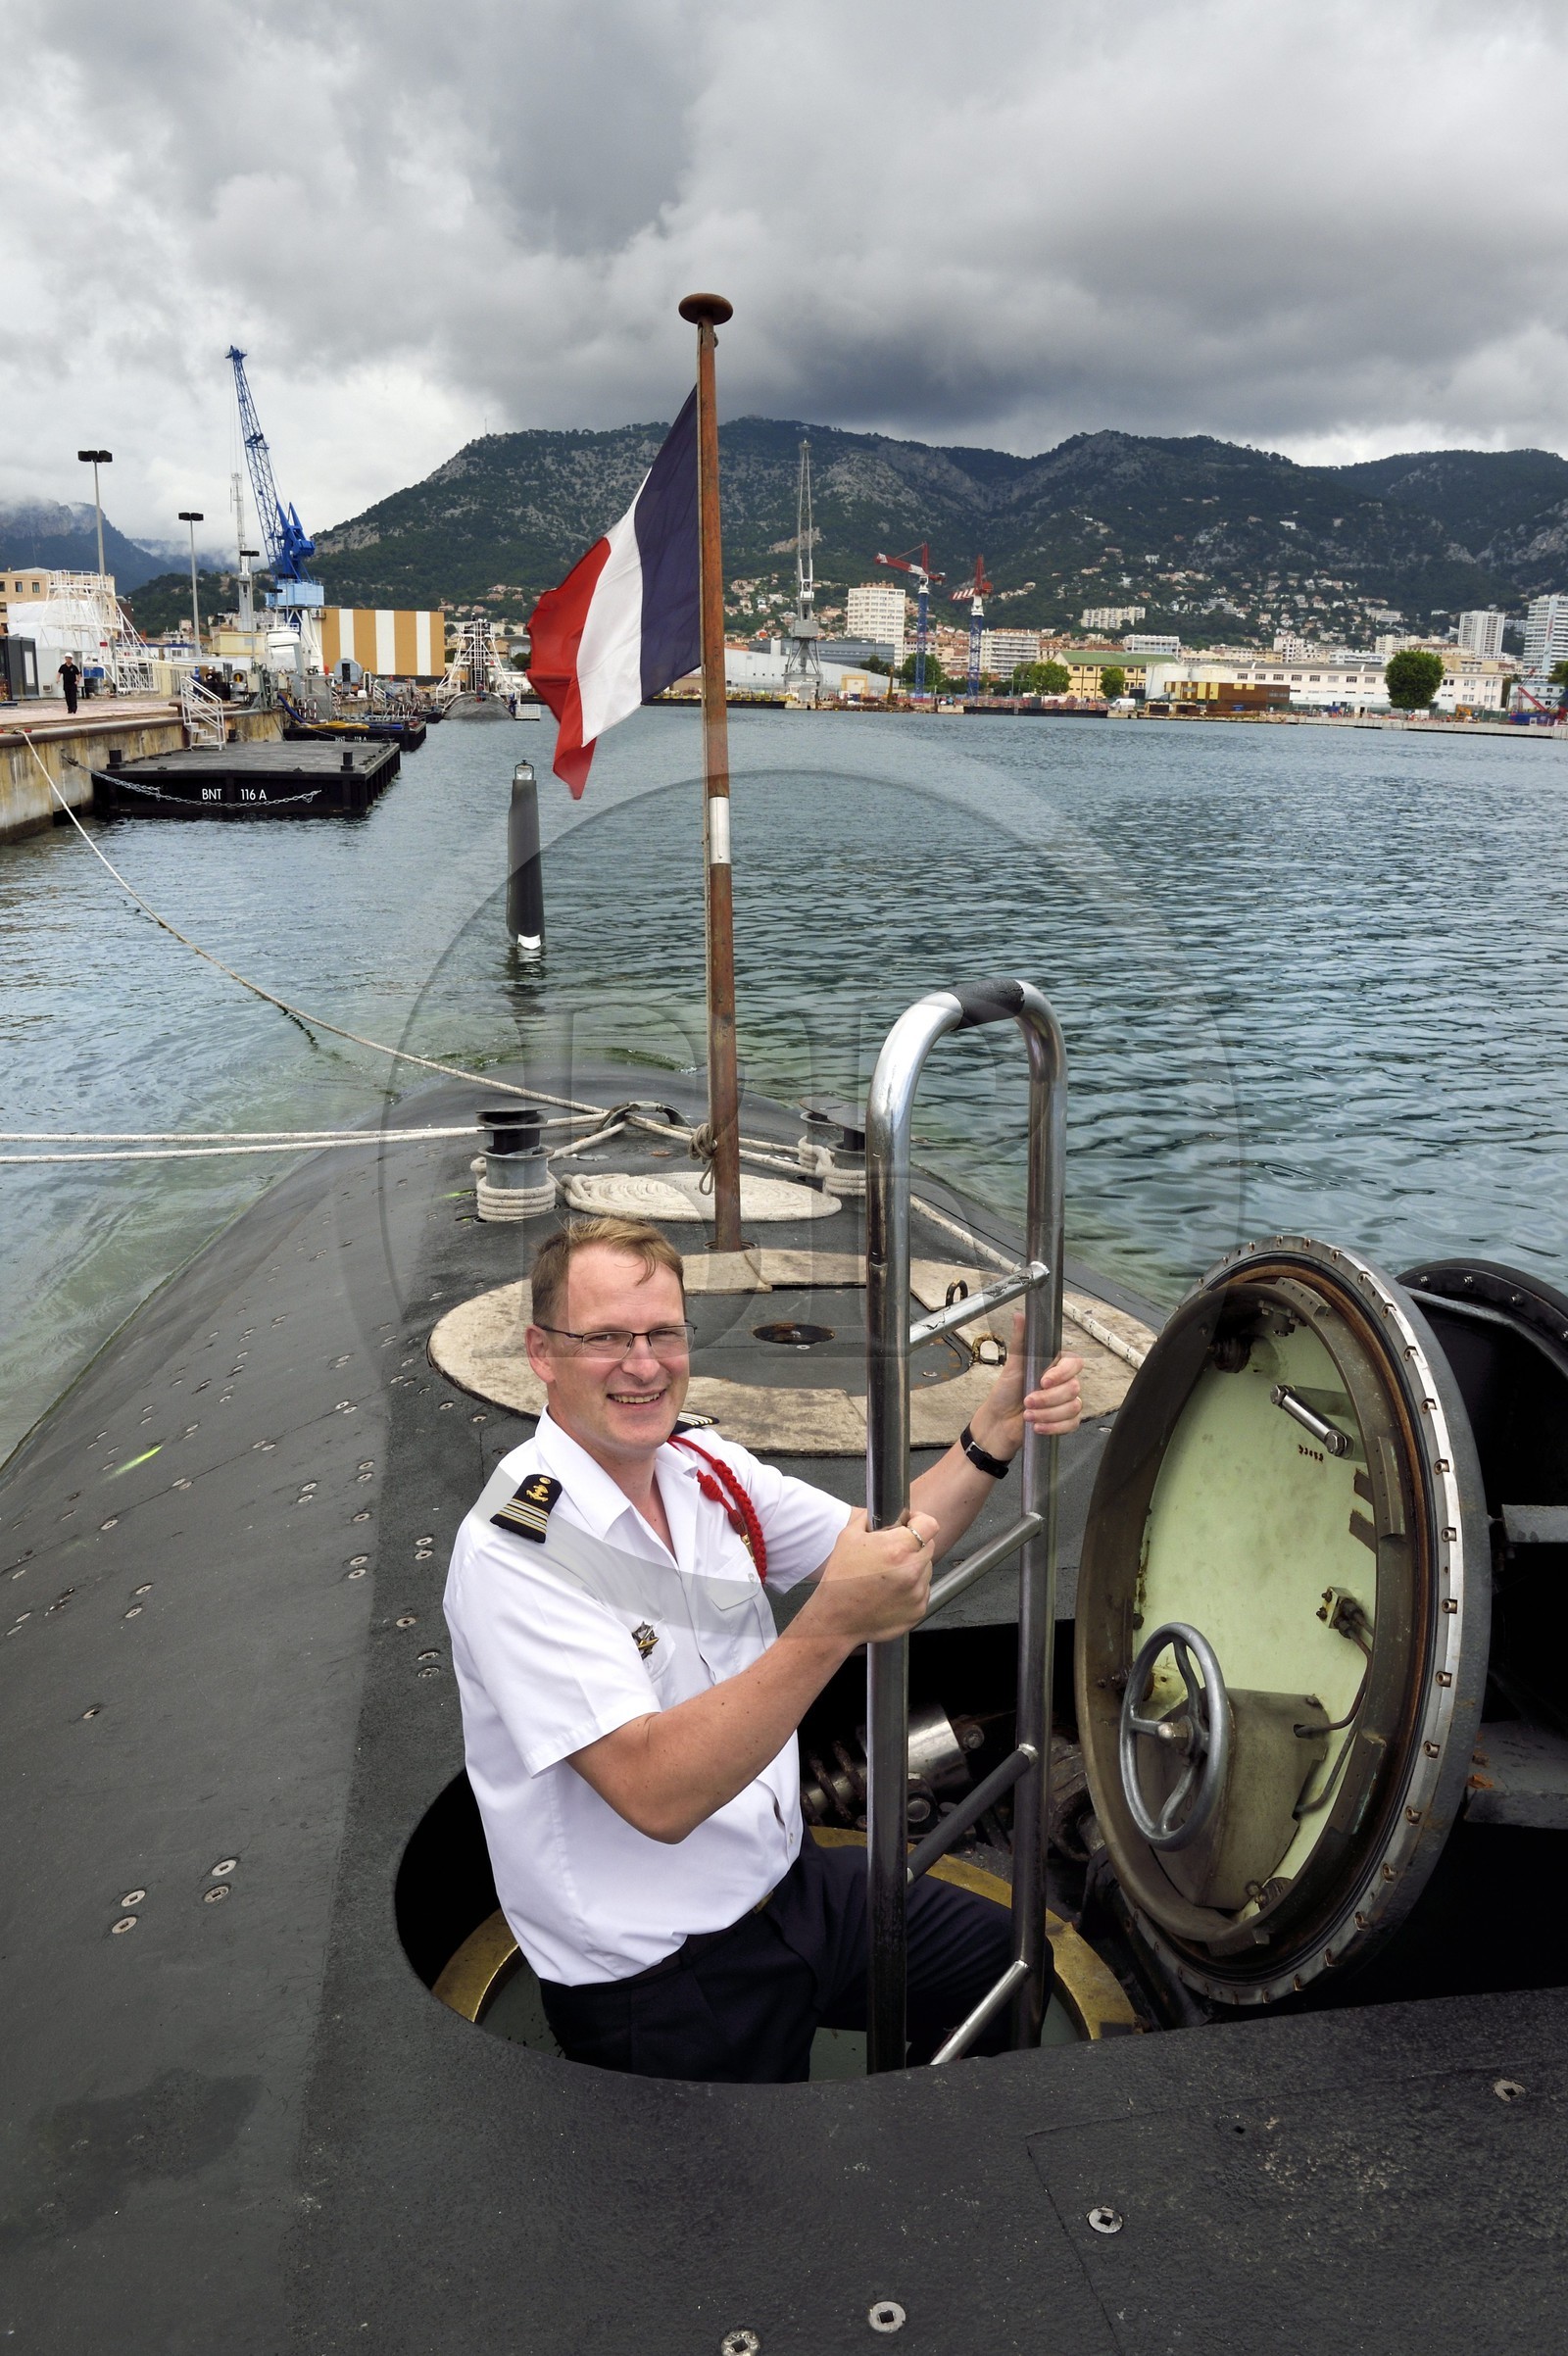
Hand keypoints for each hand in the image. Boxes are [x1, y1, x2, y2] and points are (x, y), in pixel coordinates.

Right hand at [796, 1511, 938, 1647]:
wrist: (837, 1617)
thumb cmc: (841, 1579)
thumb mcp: (849, 1536)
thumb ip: (872, 1519)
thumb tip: (886, 1511)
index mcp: (898, 1549)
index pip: (930, 1524)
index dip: (920, 1521)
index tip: (911, 1524)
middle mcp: (912, 1571)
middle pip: (929, 1547)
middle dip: (915, 1545)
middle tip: (894, 1552)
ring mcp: (917, 1593)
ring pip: (926, 1570)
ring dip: (914, 1568)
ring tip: (889, 1575)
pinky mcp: (919, 1610)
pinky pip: (922, 1591)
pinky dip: (911, 1588)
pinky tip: (891, 1591)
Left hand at [968, 1313, 1083, 1462]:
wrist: (998, 1421)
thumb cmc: (1005, 1393)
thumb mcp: (1012, 1365)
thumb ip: (1020, 1340)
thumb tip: (1020, 1316)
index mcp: (1054, 1367)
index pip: (1074, 1363)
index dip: (1061, 1374)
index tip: (1043, 1381)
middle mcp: (1063, 1383)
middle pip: (1073, 1388)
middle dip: (1047, 1398)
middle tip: (1027, 1400)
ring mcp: (1066, 1403)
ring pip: (1073, 1407)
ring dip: (1047, 1414)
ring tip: (1028, 1415)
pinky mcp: (1065, 1422)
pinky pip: (1071, 1424)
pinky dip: (1052, 1426)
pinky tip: (1037, 1426)